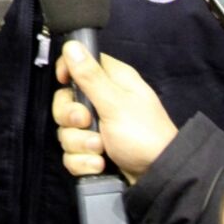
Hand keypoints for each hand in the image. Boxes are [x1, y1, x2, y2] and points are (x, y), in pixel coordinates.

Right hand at [54, 42, 176, 184]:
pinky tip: (99, 164)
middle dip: (71, 118)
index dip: (67, 71)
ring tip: (100, 150)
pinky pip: (73, 152)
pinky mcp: (94, 150)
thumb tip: (71, 45)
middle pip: (66, 101)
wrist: (158, 178)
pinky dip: (83, 161)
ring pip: (67, 130)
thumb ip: (90, 76)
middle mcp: (103, 100)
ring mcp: (97, 127)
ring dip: (80, 144)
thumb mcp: (115, 103)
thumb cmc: (144, 134)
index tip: (64, 82)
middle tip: (88, 123)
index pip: (78, 64)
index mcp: (112, 81)